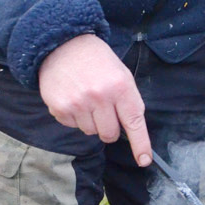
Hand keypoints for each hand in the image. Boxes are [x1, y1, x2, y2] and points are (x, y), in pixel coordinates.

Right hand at [38, 34, 150, 164]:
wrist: (63, 44)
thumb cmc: (97, 60)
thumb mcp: (121, 74)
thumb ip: (127, 101)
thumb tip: (130, 129)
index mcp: (121, 86)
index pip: (134, 122)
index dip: (140, 144)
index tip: (144, 160)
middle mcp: (100, 97)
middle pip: (109, 134)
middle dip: (109, 128)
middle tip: (104, 110)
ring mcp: (79, 104)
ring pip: (90, 132)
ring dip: (90, 121)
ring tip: (86, 98)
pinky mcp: (60, 108)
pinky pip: (72, 126)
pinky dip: (74, 117)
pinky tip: (73, 97)